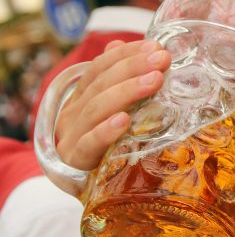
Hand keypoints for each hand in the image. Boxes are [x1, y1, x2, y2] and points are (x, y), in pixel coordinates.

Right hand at [54, 40, 169, 172]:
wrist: (90, 194)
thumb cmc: (108, 148)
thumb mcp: (114, 113)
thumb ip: (117, 81)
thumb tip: (117, 42)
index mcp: (82, 98)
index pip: (100, 68)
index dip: (125, 54)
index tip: (155, 46)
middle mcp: (73, 114)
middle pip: (100, 84)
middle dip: (132, 68)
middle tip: (162, 59)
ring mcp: (71, 137)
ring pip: (96, 109)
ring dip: (127, 92)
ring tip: (154, 80)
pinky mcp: (76, 163)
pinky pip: (89, 144)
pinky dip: (105, 131)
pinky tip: (124, 121)